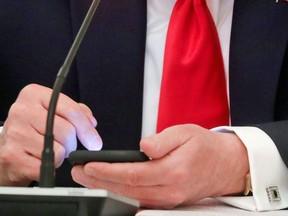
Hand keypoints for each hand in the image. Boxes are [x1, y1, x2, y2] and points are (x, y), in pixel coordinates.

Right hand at [0, 84, 101, 185]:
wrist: (7, 148)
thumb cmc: (33, 128)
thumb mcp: (52, 111)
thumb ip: (76, 111)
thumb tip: (91, 123)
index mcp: (34, 94)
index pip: (72, 110)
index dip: (87, 129)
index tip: (95, 142)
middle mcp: (22, 110)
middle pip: (68, 131)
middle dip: (72, 144)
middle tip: (65, 145)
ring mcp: (16, 133)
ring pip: (59, 150)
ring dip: (60, 155)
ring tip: (48, 150)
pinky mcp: (12, 155)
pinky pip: (47, 165)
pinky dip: (50, 166)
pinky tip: (39, 159)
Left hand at [71, 124, 248, 208]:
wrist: (224, 165)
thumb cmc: (205, 147)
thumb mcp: (185, 133)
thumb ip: (162, 140)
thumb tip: (143, 147)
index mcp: (173, 171)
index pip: (132, 174)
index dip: (107, 171)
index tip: (88, 166)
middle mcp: (170, 190)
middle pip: (126, 189)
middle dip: (99, 182)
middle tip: (78, 173)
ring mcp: (169, 200)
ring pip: (130, 197)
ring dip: (107, 188)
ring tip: (87, 179)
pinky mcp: (168, 201)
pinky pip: (140, 200)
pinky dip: (121, 194)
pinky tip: (110, 186)